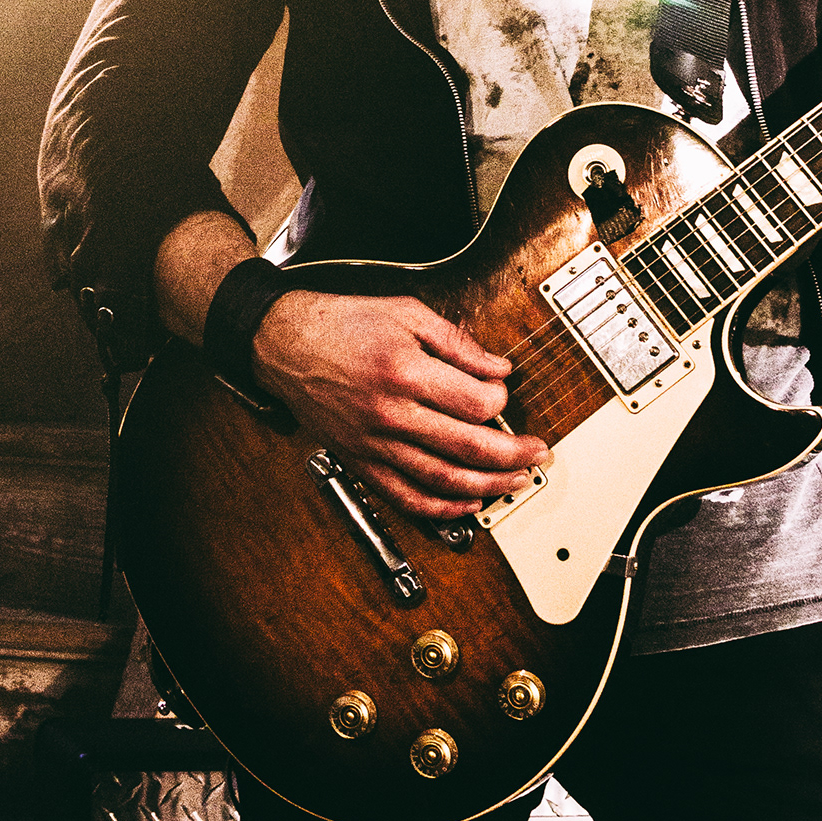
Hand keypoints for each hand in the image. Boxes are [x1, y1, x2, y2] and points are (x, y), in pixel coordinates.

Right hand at [251, 289, 550, 518]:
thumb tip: (497, 367)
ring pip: (442, 479)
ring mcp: (374, 442)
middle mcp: (390, 412)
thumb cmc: (341, 323)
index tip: (505, 395)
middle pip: (467, 447)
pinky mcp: (360, 460)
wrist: (284, 344)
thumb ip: (456, 341)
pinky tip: (465, 504)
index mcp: (405, 370)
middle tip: (536, 452)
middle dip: (512, 454)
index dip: (501, 402)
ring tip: (514, 482)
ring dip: (487, 486)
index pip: (474, 402)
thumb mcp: (405, 312)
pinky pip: (405, 497)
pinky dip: (440, 508)